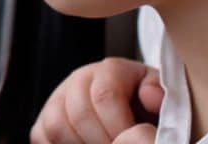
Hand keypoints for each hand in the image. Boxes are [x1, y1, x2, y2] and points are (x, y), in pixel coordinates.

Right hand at [31, 57, 162, 143]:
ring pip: (57, 126)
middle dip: (102, 141)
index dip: (119, 127)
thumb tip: (150, 97)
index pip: (104, 95)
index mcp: (111, 70)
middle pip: (78, 114)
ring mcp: (58, 99)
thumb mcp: (165, 99)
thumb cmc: (150, 112)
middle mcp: (79, 79)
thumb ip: (161, 95)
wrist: (134, 115)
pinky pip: (42, 136)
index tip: (132, 140)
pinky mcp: (43, 120)